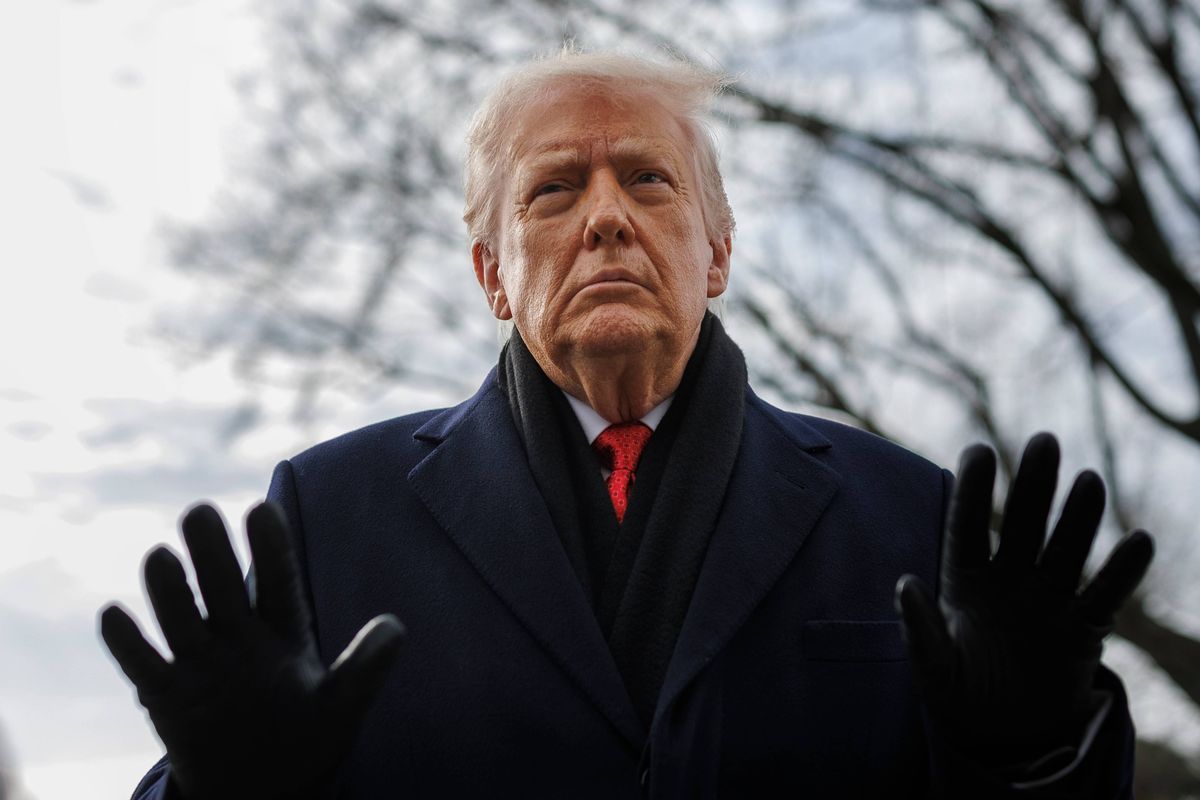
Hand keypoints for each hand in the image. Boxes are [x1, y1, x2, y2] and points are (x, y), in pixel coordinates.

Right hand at [99, 502, 403, 799]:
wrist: (267, 785)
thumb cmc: (309, 733)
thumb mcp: (343, 703)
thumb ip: (365, 667)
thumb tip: (396, 627)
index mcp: (283, 628)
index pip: (277, 581)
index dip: (270, 548)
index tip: (261, 510)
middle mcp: (238, 635)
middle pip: (223, 588)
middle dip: (212, 553)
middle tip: (199, 511)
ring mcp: (201, 662)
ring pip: (182, 618)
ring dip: (169, 590)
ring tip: (160, 555)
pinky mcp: (169, 696)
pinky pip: (145, 665)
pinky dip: (128, 643)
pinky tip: (113, 613)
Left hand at [895, 433, 1153, 762]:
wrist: (1002, 733)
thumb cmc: (957, 692)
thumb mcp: (932, 667)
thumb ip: (920, 629)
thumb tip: (906, 584)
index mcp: (964, 580)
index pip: (968, 527)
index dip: (975, 491)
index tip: (980, 451)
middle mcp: (1009, 580)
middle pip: (1023, 524)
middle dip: (1034, 485)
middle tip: (1044, 441)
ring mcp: (1047, 600)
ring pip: (1066, 550)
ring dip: (1078, 517)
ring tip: (1088, 480)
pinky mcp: (1082, 629)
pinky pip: (1105, 595)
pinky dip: (1122, 572)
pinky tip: (1139, 541)